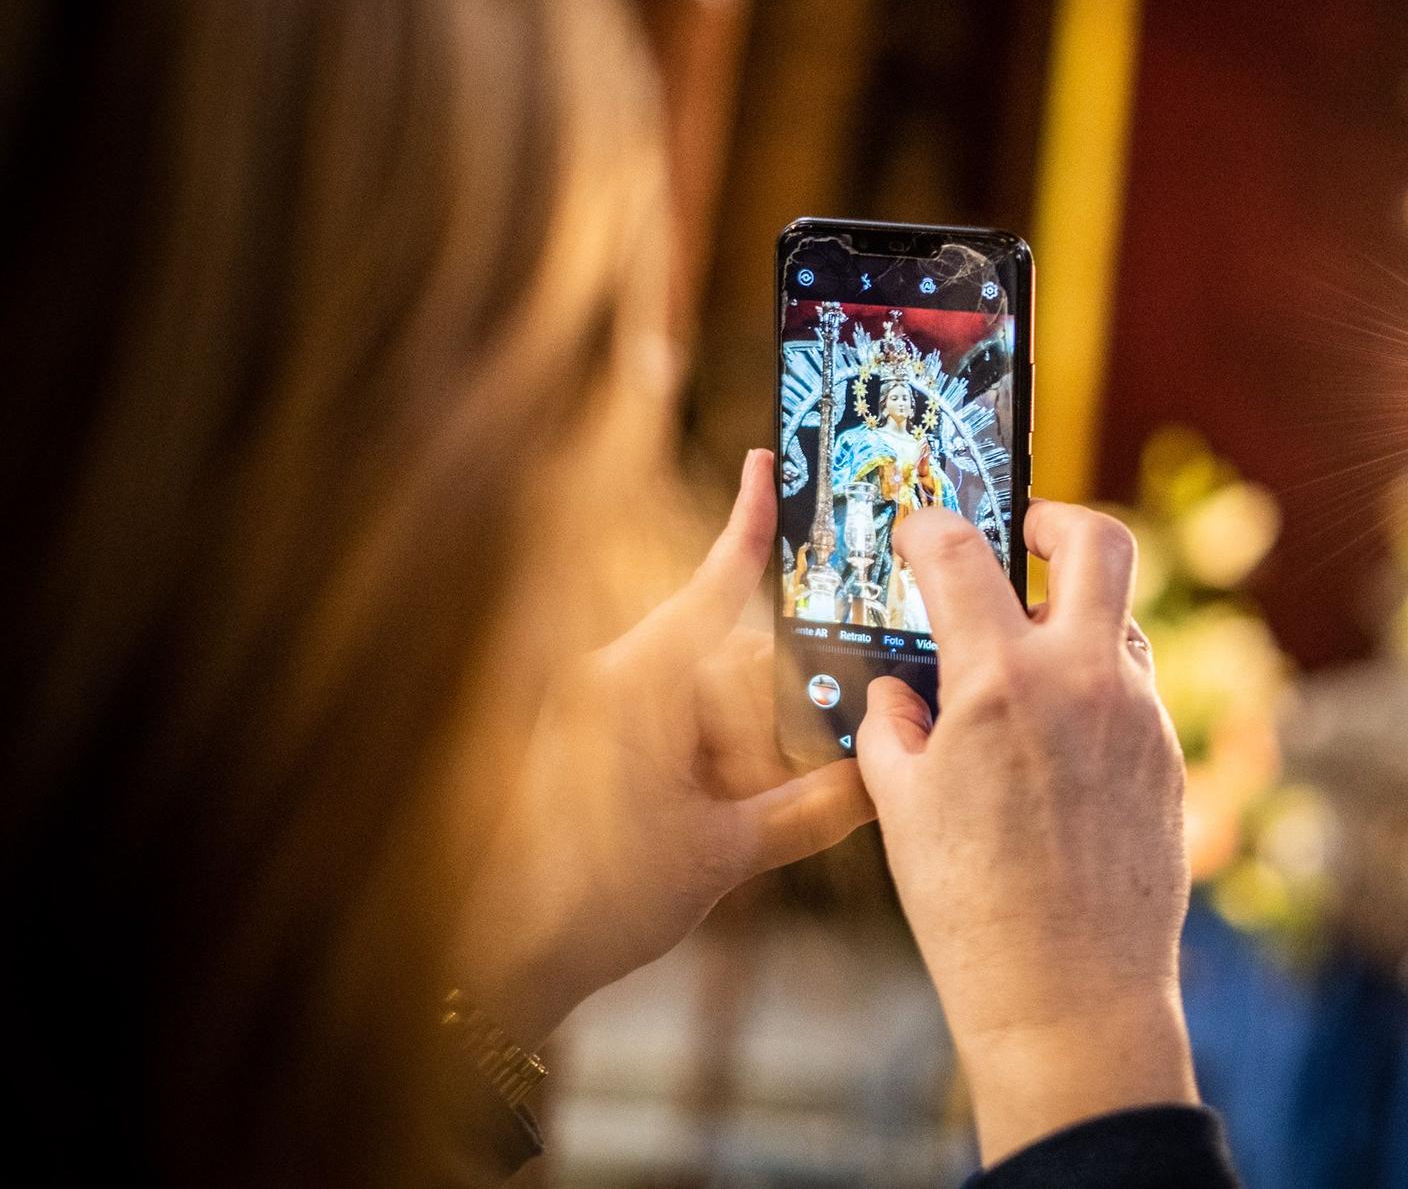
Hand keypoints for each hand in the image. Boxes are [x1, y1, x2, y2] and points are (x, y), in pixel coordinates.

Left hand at [456, 450, 873, 1043]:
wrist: (506, 955)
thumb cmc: (601, 898)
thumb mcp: (727, 854)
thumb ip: (814, 808)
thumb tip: (887, 778)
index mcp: (641, 683)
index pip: (716, 589)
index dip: (749, 526)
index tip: (766, 464)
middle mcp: (616, 679)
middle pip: (730, 659)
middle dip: (779, 711)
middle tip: (818, 768)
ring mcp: (599, 708)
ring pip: (706, 699)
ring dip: (746, 748)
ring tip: (747, 814)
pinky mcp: (592, 739)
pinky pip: (674, 725)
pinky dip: (713, 757)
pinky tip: (725, 808)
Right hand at [857, 502, 1196, 1164]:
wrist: (1070, 999)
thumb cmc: (970, 909)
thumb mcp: (901, 807)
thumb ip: (892, 726)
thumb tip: (900, 690)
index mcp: (1000, 681)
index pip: (960, 553)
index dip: (930, 526)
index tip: (917, 531)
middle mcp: (1082, 679)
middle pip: (1098, 541)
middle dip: (1057, 520)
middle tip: (1025, 536)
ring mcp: (1139, 715)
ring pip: (1120, 621)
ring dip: (1075, 617)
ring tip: (1028, 659)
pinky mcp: (1169, 756)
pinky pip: (1133, 690)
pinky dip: (1094, 687)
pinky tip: (1056, 739)